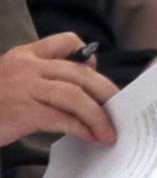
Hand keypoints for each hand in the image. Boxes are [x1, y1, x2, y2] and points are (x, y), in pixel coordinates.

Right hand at [0, 33, 115, 146]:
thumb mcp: (13, 82)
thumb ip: (42, 79)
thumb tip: (82, 88)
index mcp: (25, 55)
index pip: (66, 41)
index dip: (87, 58)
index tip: (96, 75)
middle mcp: (28, 67)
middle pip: (81, 72)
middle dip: (106, 91)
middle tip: (121, 107)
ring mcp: (26, 88)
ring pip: (76, 96)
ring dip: (99, 115)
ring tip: (109, 131)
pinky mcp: (24, 111)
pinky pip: (63, 118)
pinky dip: (82, 127)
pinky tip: (91, 136)